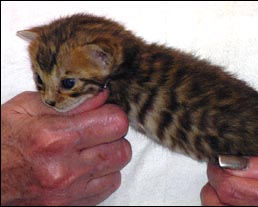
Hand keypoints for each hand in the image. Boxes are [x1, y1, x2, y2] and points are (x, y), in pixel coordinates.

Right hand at [1, 90, 130, 204]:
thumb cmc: (0, 141)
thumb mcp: (25, 109)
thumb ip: (69, 101)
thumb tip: (102, 95)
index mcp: (54, 138)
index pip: (115, 122)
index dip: (112, 113)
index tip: (103, 112)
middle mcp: (65, 169)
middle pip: (122, 148)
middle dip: (114, 135)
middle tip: (98, 130)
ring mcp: (69, 192)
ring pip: (118, 168)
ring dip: (110, 154)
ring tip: (90, 149)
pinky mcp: (71, 205)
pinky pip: (109, 186)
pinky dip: (103, 174)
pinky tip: (86, 166)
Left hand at [201, 146, 257, 205]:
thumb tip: (238, 162)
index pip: (236, 187)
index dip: (218, 171)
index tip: (217, 159)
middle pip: (226, 203)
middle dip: (214, 182)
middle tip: (218, 167)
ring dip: (216, 197)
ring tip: (225, 180)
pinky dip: (227, 206)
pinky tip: (234, 195)